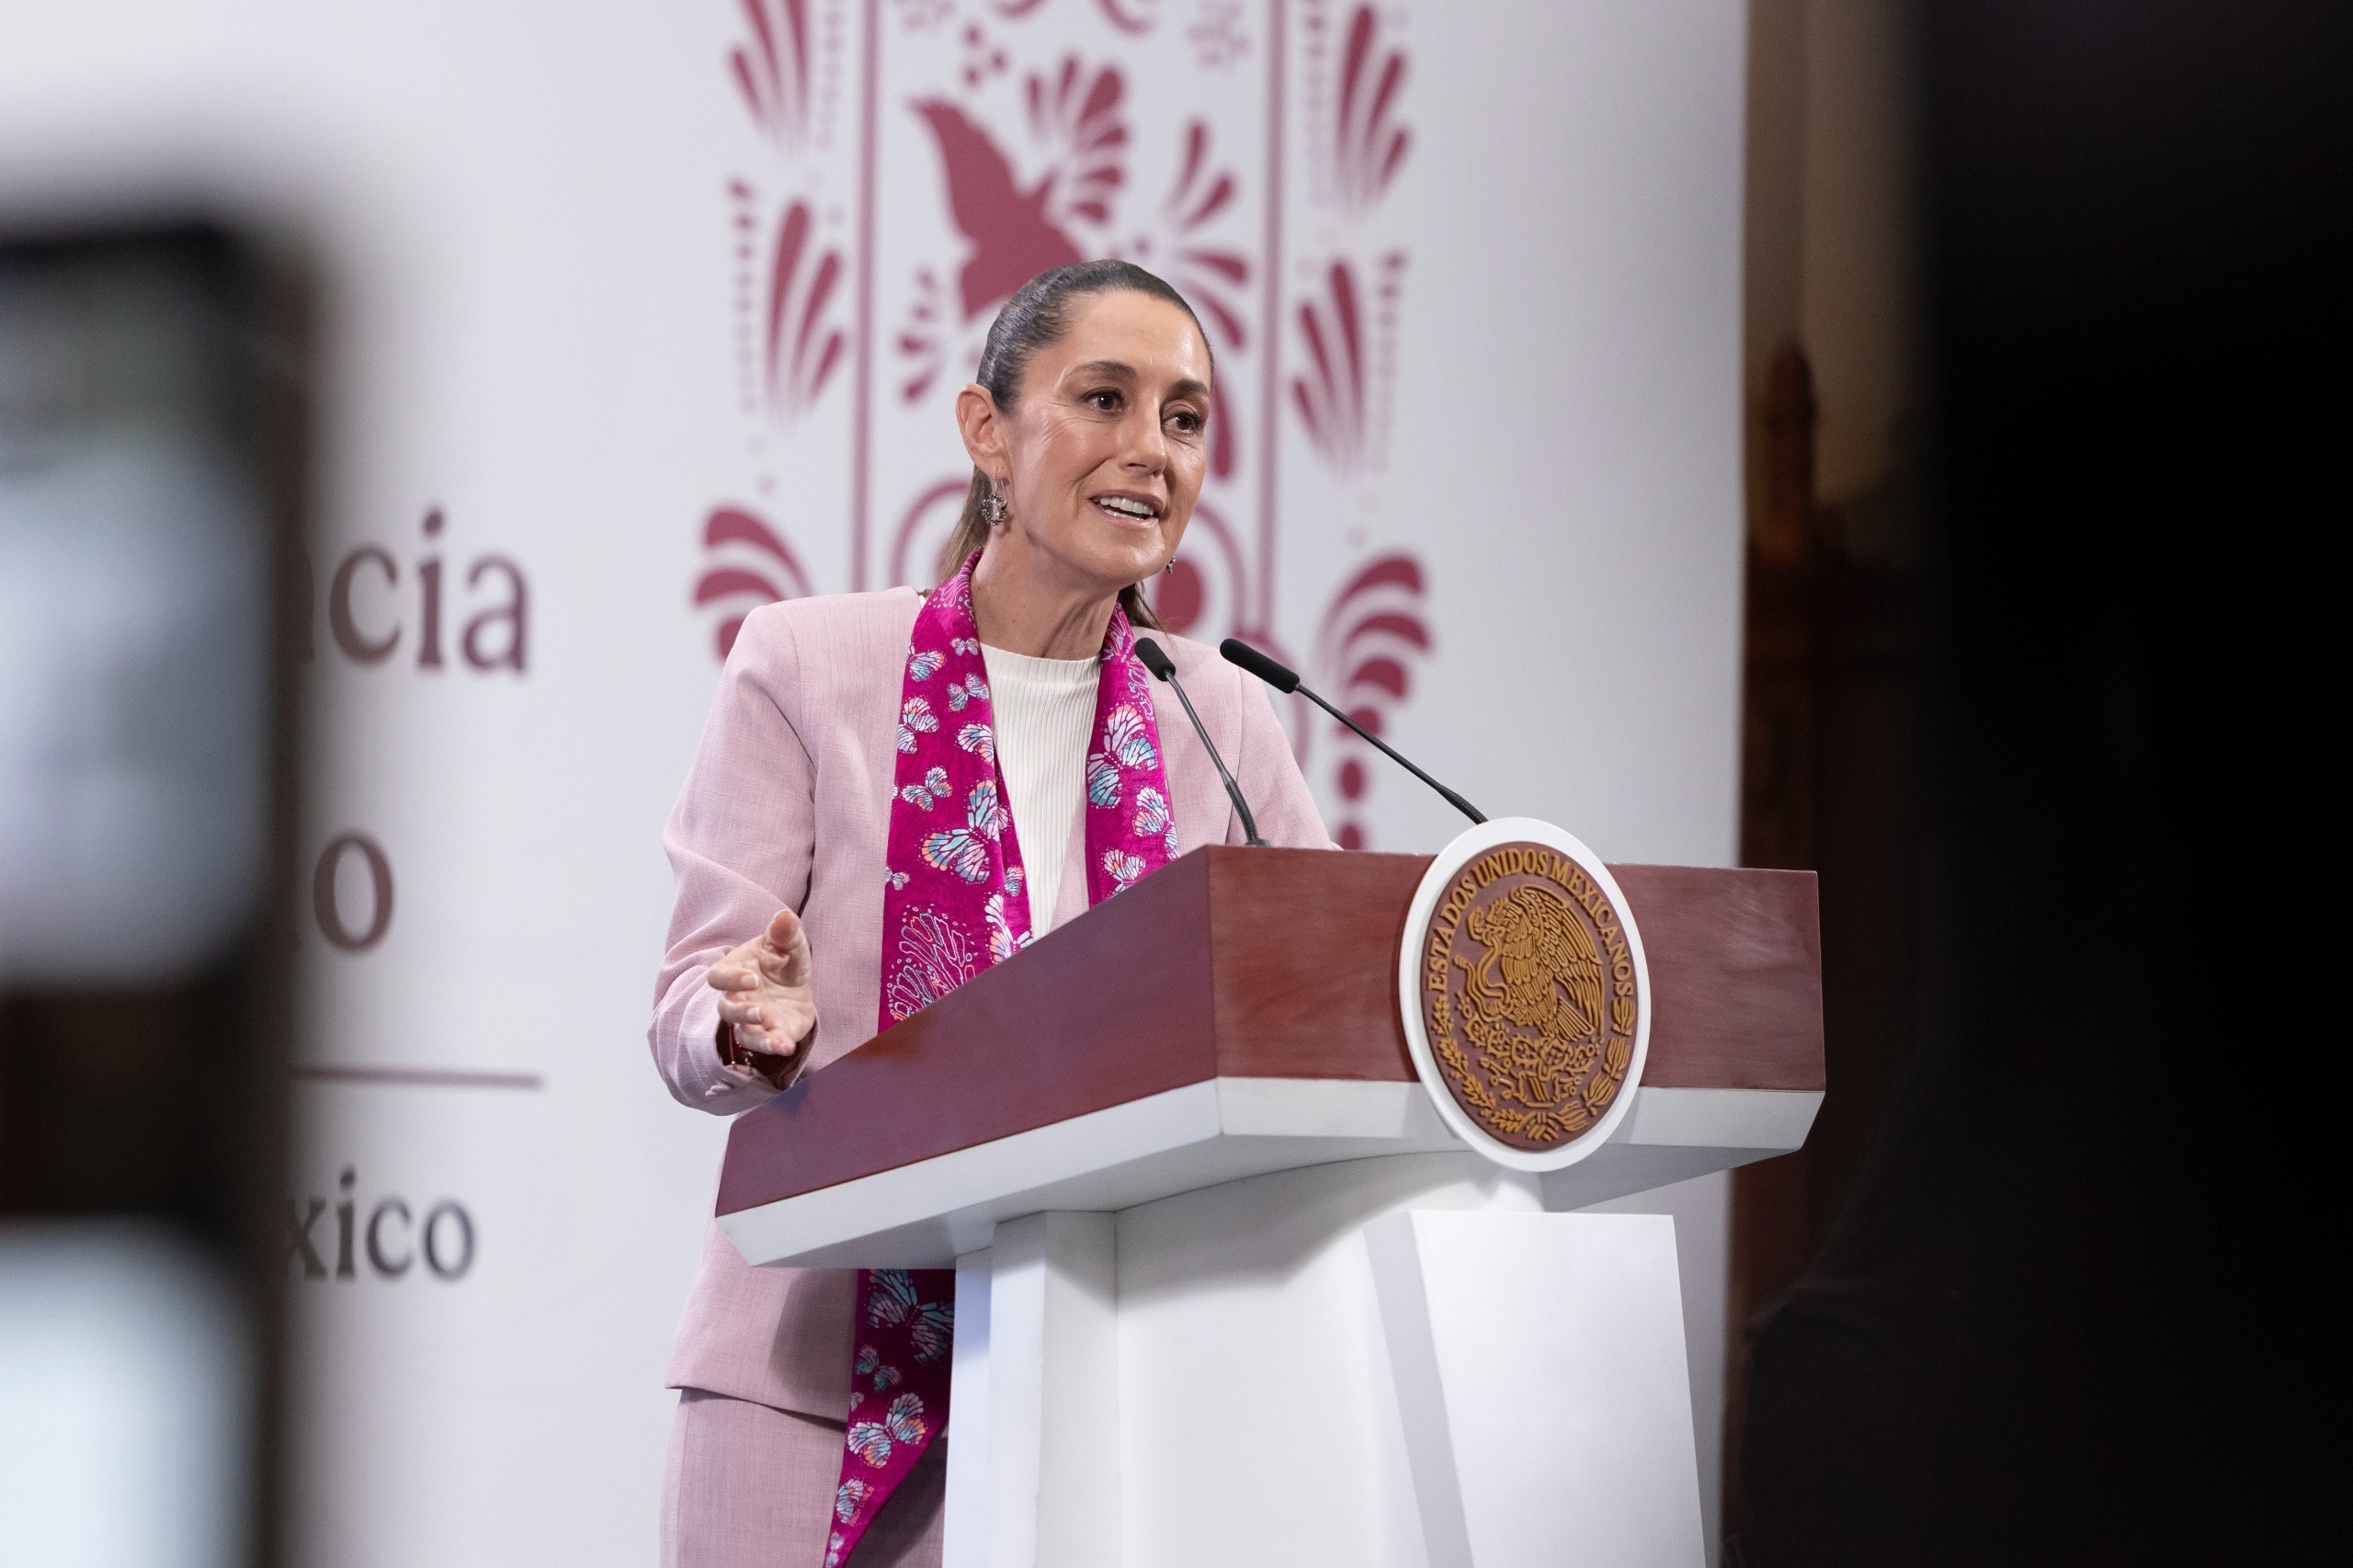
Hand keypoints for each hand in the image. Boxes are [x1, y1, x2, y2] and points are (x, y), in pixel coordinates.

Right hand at [708, 908, 817, 1077]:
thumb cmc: (784, 959)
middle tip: (759, 1010)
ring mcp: (752, 1020)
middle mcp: (738, 998)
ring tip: (773, 1037)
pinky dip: (774, 1047)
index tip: (754, 978)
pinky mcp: (770, 1034)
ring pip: (743, 1034)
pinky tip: (786, 1047)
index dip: (731, 979)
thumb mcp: (788, 942)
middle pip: (726, 1010)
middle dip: (740, 1012)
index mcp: (735, 971)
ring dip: (756, 1037)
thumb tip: (783, 917)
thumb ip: (783, 932)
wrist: (797, 983)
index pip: (719, 977)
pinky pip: (766, 1045)